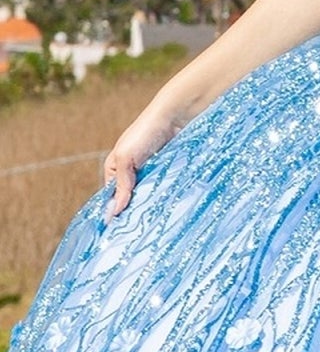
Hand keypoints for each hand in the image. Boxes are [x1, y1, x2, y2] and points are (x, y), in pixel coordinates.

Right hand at [101, 101, 186, 220]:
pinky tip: (165, 213)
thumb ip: (121, 184)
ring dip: (148, 208)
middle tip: (135, 232)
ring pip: (146, 199)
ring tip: (150, 227)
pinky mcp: (167, 176)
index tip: (117, 231)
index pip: (111, 198)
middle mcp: (131, 175)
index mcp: (115, 170)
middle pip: (129, 201)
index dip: (114, 212)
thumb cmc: (145, 132)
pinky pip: (162, 193)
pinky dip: (162, 201)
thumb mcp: (126, 157)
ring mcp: (150, 176)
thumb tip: (115, 211)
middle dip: (132, 213)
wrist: (176, 118)